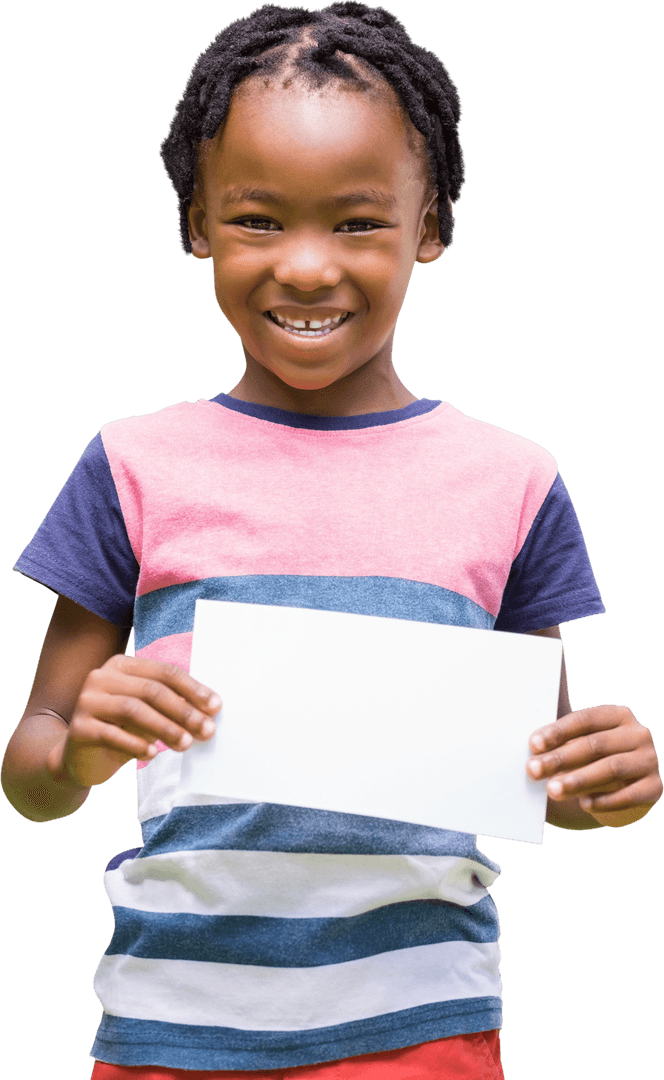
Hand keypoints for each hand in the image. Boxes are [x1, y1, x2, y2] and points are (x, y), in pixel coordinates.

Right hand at [48, 655, 220, 788]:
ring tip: (185, 744)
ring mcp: (87, 701)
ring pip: (133, 709)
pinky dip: (135, 744)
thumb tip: (209, 711)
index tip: (216, 707)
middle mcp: (102, 677)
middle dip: (183, 711)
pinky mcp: (79, 728)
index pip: (164, 672)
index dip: (193, 689)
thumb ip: (171, 706)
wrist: (79, 758)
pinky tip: (152, 755)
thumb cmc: (121, 730)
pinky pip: (112, 734)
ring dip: (165, 728)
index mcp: (122, 666)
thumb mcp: (148, 714)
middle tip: (206, 730)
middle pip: (151, 690)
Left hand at [527, 704, 661, 827]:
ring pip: (612, 769)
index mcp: (617, 715)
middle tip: (533, 770)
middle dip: (561, 758)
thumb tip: (533, 748)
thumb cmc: (591, 758)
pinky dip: (605, 801)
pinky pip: (630, 795)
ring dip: (579, 780)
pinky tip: (584, 804)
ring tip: (552, 790)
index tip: (533, 744)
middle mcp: (638, 733)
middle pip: (595, 745)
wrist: (623, 787)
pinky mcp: (655, 787)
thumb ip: (562, 741)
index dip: (558, 731)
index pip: (585, 719)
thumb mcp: (580, 743)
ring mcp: (649, 760)